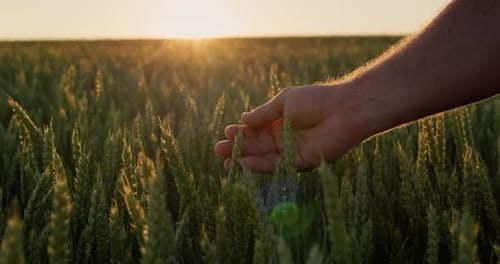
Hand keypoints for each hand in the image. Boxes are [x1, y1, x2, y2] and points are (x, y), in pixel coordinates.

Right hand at [214, 83, 375, 172]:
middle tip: (219, 150)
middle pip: (257, 145)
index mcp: (281, 121)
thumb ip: (263, 114)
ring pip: (264, 158)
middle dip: (238, 148)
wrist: (343, 110)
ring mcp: (292, 151)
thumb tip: (243, 119)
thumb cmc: (315, 100)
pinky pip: (277, 166)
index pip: (256, 129)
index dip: (241, 132)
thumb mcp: (284, 102)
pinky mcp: (300, 163)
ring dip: (244, 160)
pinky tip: (244, 164)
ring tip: (225, 162)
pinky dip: (260, 166)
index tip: (226, 132)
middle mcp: (285, 138)